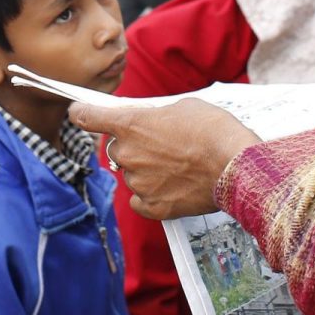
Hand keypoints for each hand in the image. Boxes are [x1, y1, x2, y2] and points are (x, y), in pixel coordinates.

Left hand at [69, 98, 260, 219]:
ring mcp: (139, 183)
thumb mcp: (183, 107)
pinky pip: (139, 201)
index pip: (88, 117)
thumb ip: (156, 115)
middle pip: (115, 149)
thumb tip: (150, 122)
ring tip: (177, 166)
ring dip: (146, 170)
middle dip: (132, 146)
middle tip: (160, 145)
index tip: (77, 112)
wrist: (236, 165)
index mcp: (131, 125)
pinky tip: (170, 187)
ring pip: (132, 175)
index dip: (81, 113)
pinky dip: (150, 195)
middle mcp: (128, 155)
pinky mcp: (154, 207)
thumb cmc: (214, 131)